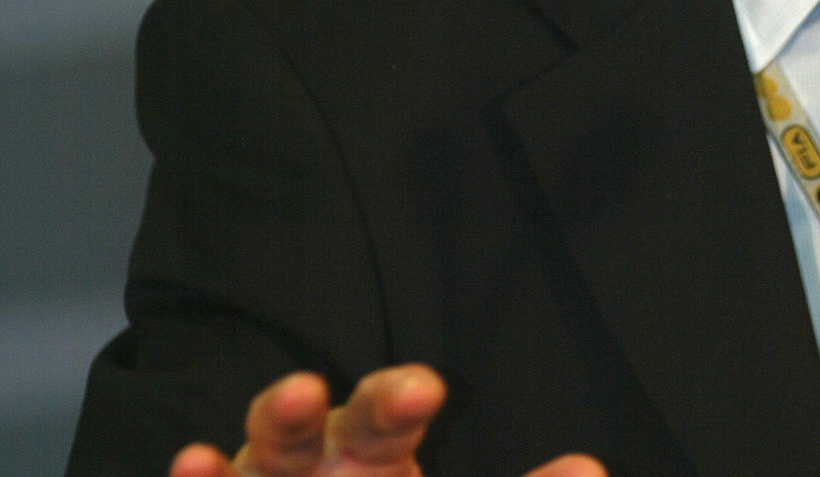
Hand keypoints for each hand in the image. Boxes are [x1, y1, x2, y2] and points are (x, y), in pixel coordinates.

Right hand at [167, 363, 605, 476]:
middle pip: (301, 427)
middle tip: (315, 392)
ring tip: (246, 427)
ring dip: (256, 438)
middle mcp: (306, 466)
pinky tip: (191, 464)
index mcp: (369, 451)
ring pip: (249, 463)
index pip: (384, 413)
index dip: (397, 399)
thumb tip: (591, 469)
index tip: (426, 388)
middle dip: (300, 411)